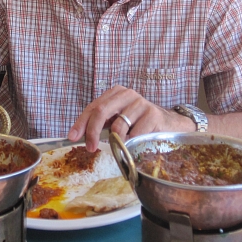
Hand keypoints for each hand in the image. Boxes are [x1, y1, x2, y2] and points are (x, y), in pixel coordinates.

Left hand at [68, 85, 189, 151]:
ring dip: (116, 141)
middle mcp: (127, 94)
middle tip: (90, 147)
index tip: (72, 137)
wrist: (169, 124)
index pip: (93, 107)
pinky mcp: (152, 114)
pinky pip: (134, 134)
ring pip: (118, 126)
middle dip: (92, 131)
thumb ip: (103, 124)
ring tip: (121, 147)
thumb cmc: (140, 123)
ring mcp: (140, 103)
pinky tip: (135, 144)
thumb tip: (80, 137)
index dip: (81, 123)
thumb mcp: (119, 120)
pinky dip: (130, 143)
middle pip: (101, 111)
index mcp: (116, 93)